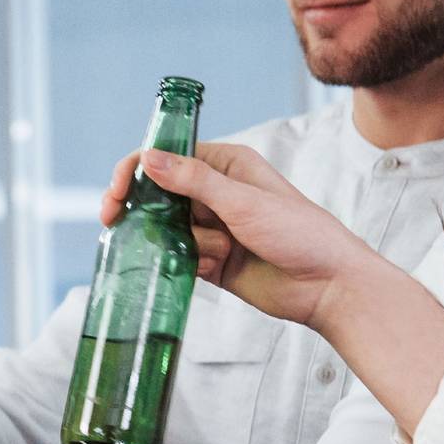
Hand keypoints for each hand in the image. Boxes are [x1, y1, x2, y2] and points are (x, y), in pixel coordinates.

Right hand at [99, 143, 383, 329]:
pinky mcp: (210, 260)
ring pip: (167, 229)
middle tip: (113, 220)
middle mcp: (215, 193)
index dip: (136, 170)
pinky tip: (211, 268)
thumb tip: (148, 159)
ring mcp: (212, 228)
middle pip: (159, 194)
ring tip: (219, 253)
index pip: (167, 157)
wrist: (329, 286)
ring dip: (181, 242)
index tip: (116, 191)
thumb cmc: (299, 233)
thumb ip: (193, 181)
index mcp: (226, 165)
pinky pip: (178, 257)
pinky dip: (185, 263)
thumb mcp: (243, 202)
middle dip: (142, 208)